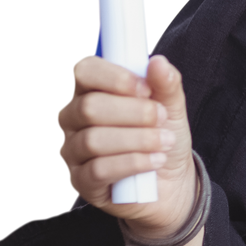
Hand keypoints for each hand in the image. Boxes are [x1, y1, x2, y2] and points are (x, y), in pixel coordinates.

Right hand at [55, 54, 196, 238]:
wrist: (173, 180)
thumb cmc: (163, 135)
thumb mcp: (171, 107)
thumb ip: (166, 84)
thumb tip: (158, 63)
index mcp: (91, 91)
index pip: (84, 72)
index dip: (115, 77)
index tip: (146, 88)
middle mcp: (73, 119)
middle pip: (88, 107)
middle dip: (134, 112)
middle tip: (161, 118)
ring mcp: (73, 151)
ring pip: (93, 140)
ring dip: (138, 139)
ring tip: (165, 142)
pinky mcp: (81, 182)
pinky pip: (99, 170)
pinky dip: (133, 163)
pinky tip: (154, 160)